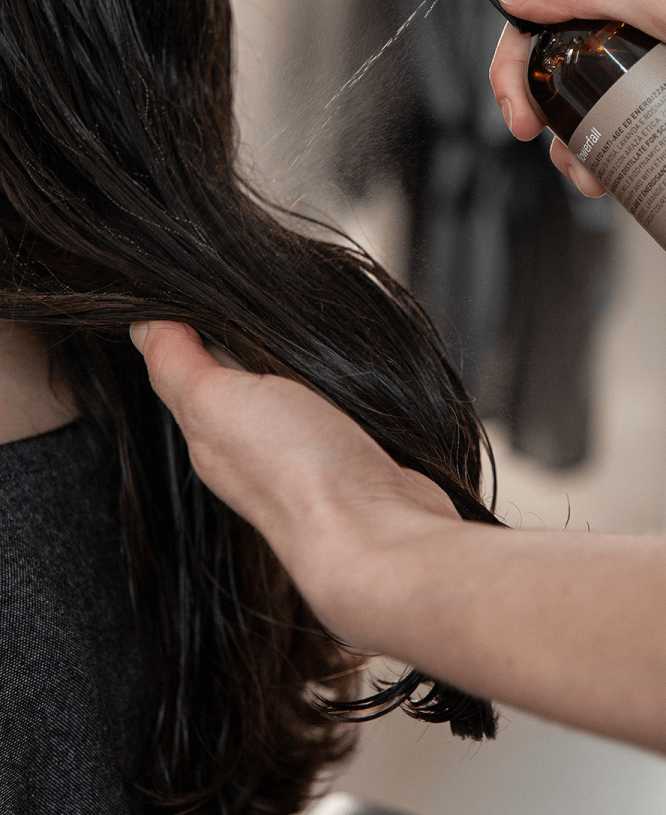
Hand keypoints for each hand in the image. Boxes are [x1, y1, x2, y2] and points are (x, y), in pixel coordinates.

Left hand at [130, 321, 459, 649]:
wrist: (374, 529)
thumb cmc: (294, 474)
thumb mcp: (214, 401)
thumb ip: (177, 364)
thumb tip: (142, 324)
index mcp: (210, 433)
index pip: (190, 369)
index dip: (194, 323)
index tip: (207, 284)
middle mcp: (253, 445)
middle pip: (242, 376)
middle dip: (250, 334)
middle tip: (260, 293)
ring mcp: (307, 449)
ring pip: (293, 387)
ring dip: (300, 356)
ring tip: (304, 322)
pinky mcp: (353, 450)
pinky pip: (336, 403)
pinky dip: (338, 380)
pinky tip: (346, 365)